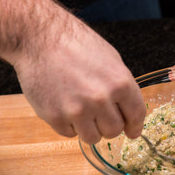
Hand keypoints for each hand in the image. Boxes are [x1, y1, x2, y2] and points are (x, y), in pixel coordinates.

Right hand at [11, 18, 145, 143]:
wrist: (39, 37)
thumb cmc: (75, 44)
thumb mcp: (110, 60)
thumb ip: (121, 88)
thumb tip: (128, 111)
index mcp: (119, 83)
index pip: (136, 115)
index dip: (135, 126)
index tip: (132, 132)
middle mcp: (100, 99)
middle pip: (114, 131)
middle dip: (108, 125)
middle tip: (99, 114)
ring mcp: (76, 110)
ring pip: (92, 138)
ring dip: (89, 128)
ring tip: (80, 109)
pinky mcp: (54, 117)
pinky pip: (69, 133)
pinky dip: (68, 124)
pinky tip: (63, 104)